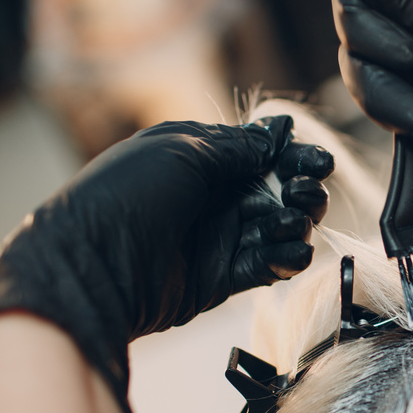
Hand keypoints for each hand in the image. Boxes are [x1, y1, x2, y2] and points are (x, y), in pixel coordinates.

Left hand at [0, 116, 333, 412]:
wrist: (92, 267)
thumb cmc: (127, 196)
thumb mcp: (183, 152)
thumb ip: (238, 147)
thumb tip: (278, 135)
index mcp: (200, 158)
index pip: (262, 153)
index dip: (295, 156)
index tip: (319, 163)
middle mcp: (212, 196)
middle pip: (279, 190)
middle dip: (301, 190)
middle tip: (304, 195)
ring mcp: (218, 237)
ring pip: (278, 228)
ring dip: (296, 224)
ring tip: (289, 225)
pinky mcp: (221, 277)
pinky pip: (267, 265)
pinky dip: (286, 259)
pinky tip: (292, 254)